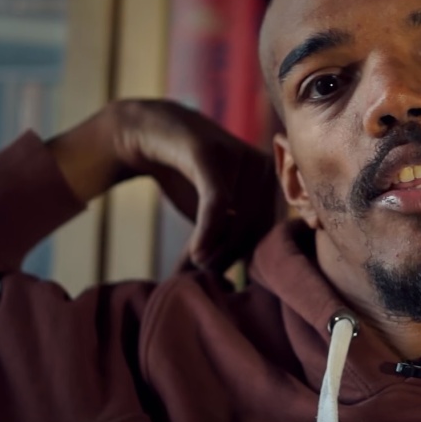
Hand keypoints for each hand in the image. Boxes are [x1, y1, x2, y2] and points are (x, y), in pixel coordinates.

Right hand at [48, 99, 279, 271]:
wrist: (148, 135)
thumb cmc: (186, 177)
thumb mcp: (211, 212)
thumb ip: (224, 240)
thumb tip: (230, 286)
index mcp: (273, 180)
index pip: (269, 232)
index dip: (244, 260)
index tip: (219, 276)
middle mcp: (263, 167)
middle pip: (254, 231)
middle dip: (226, 258)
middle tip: (199, 272)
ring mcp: (239, 157)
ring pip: (237, 222)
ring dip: (212, 253)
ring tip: (190, 264)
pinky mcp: (211, 155)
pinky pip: (217, 203)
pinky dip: (208, 233)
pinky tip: (195, 256)